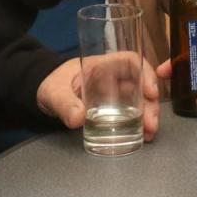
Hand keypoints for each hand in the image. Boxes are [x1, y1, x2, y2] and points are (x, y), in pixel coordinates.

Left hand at [39, 54, 160, 141]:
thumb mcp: (53, 92)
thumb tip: (78, 118)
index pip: (130, 61)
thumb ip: (63, 103)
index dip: (146, 73)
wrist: (45, 98)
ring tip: (149, 133)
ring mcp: (115, 94)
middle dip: (150, 103)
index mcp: (102, 66)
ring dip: (149, 115)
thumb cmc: (52, 86)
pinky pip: (132, 113)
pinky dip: (140, 123)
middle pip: (140, 84)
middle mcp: (113, 78)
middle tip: (151, 123)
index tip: (151, 93)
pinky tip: (143, 136)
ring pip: (140, 100)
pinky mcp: (113, 109)